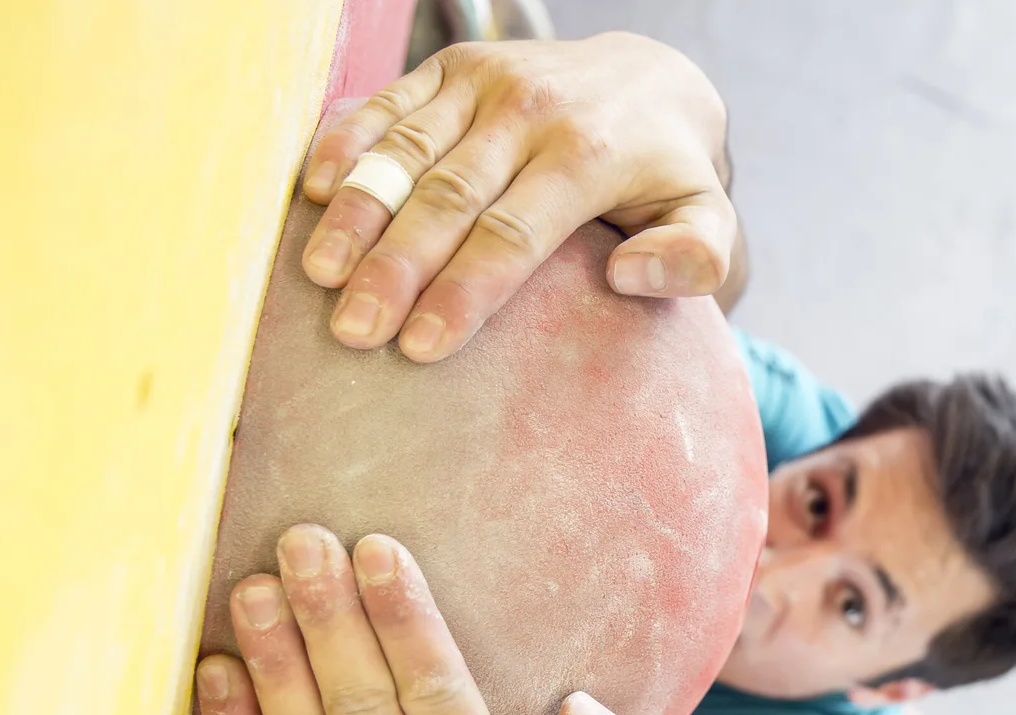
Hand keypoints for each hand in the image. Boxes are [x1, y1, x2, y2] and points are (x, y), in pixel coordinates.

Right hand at [301, 33, 733, 361]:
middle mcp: (530, 110)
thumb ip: (695, 255)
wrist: (650, 77)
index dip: (465, 291)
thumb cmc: (668, 171)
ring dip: (356, 213)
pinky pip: (387, 105)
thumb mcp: (707, 214)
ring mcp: (483, 81)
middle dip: (396, 268)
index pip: (513, 235)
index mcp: (589, 154)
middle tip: (355, 331)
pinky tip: (309, 194)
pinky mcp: (451, 66)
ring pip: (405, 151)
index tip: (423, 346)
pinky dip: (345, 144)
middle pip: (448, 198)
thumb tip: (631, 275)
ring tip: (319, 275)